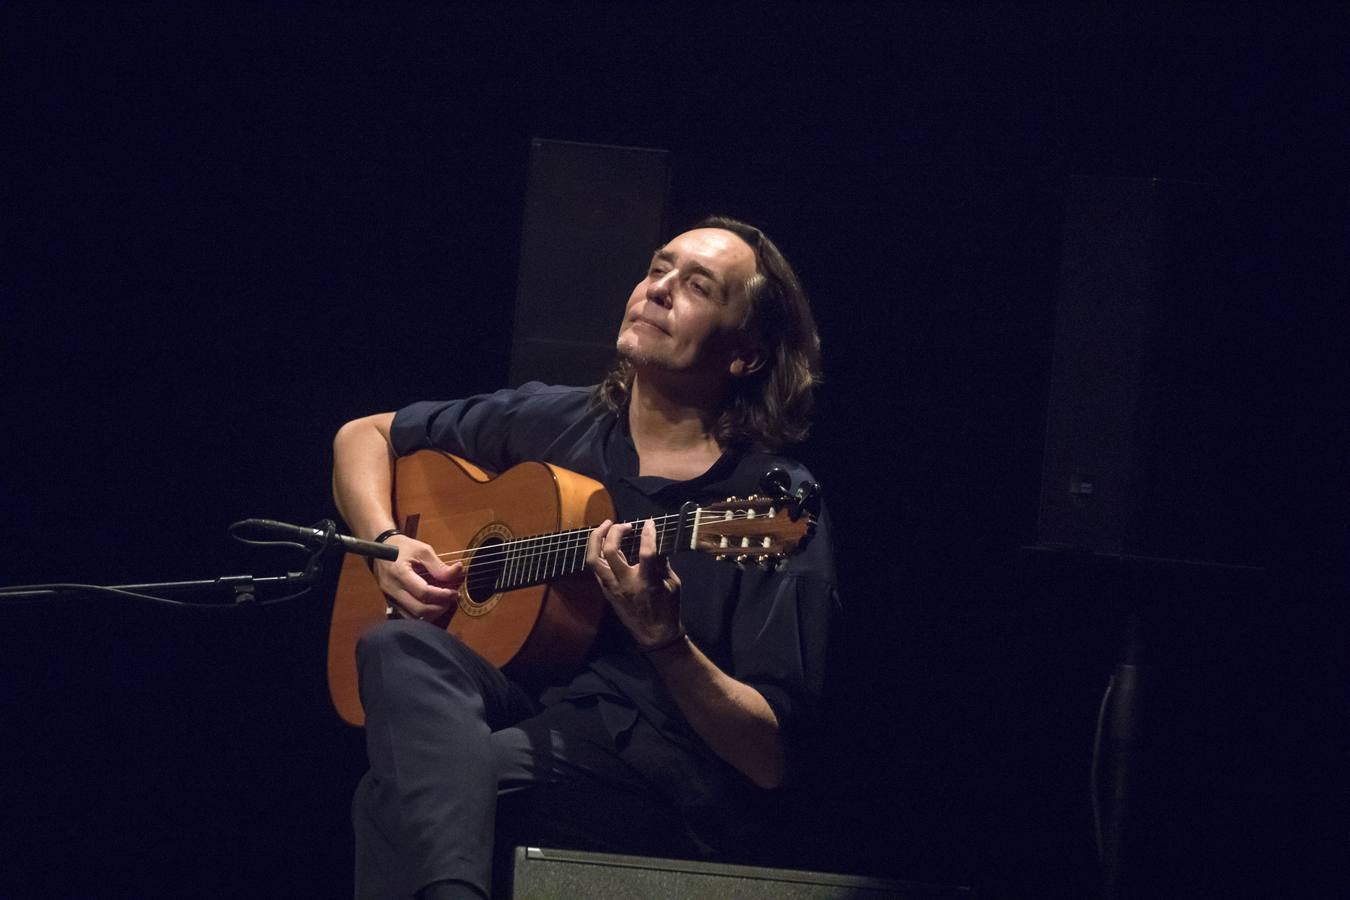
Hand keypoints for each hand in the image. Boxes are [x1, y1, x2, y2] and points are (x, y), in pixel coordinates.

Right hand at [373, 534, 462, 623]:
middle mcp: (392, 588)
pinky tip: (431, 606)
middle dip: (439, 608)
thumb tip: (458, 572)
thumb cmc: (402, 547)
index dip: (442, 595)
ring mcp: (389, 597)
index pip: (423, 592)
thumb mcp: (422, 550)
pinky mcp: (389, 601)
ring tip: (443, 604)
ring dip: (431, 614)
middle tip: (451, 600)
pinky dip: (421, 614)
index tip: (455, 593)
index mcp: (400, 573)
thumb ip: (439, 565)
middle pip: (418, 609)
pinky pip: (406, 614)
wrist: (380, 548)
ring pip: (412, 617)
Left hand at [586, 519, 682, 649]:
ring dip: (596, 539)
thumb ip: (662, 563)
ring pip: (594, 559)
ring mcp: (612, 588)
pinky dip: (597, 553)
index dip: (648, 534)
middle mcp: (625, 583)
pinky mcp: (606, 591)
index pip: (646, 552)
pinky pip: (595, 569)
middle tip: (624, 525)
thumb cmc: (667, 608)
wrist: (654, 635)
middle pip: (610, 551)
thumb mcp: (673, 584)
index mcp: (647, 582)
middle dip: (615, 531)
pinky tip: (604, 544)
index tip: (648, 523)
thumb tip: (656, 542)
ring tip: (606, 526)